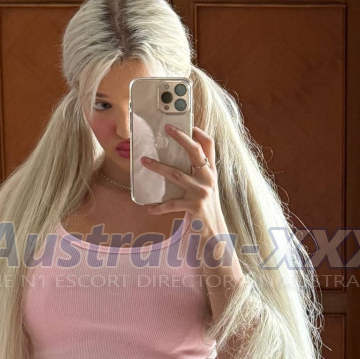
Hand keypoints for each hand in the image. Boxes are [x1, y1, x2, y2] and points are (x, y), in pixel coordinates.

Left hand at [139, 124, 225, 243]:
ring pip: (177, 174)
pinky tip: (149, 207)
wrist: (215, 235)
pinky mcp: (194, 207)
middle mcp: (208, 179)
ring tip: (144, 161)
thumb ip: (196, 174)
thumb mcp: (205, 188)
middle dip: (181, 138)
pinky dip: (159, 206)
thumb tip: (177, 159)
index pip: (210, 146)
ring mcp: (202, 193)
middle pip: (195, 152)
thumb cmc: (205, 210)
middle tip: (167, 128)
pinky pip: (171, 204)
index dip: (200, 132)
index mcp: (211, 172)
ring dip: (158, 167)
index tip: (189, 123)